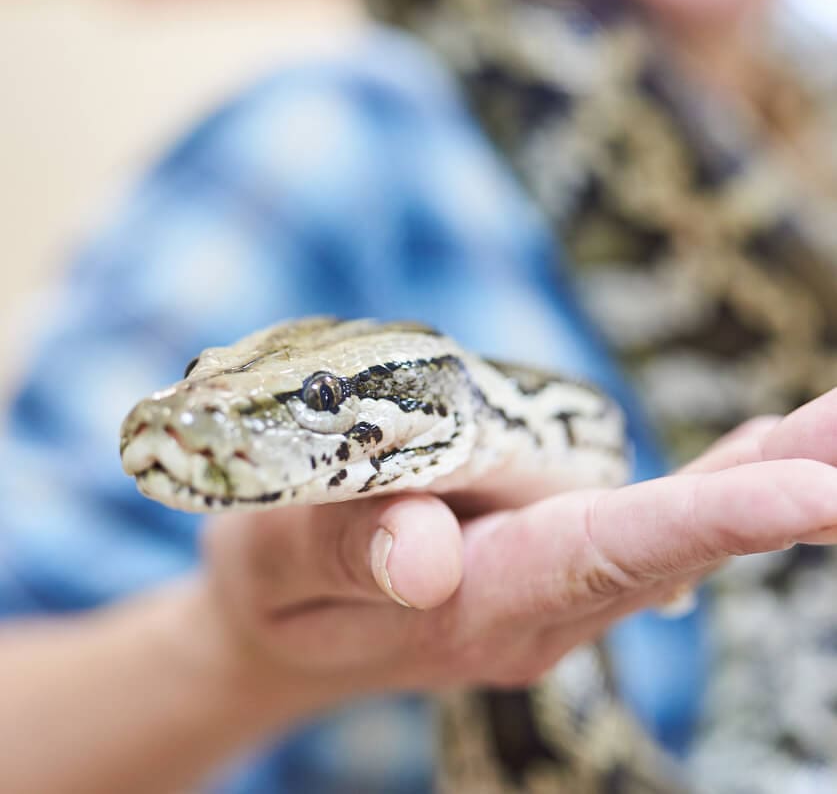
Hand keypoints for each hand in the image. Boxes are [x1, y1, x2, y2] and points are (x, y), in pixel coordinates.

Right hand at [198, 387, 836, 720]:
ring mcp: (552, 589)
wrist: (280, 628)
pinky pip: (649, 523)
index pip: (603, 556)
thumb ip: (339, 551)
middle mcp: (538, 607)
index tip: (816, 494)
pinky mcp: (548, 560)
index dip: (707, 521)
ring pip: (677, 531)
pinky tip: (778, 455)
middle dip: (786, 488)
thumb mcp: (270, 561)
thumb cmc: (264, 585)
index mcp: (469, 606)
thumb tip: (429, 554)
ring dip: (773, 479)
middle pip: (676, 541)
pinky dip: (722, 484)